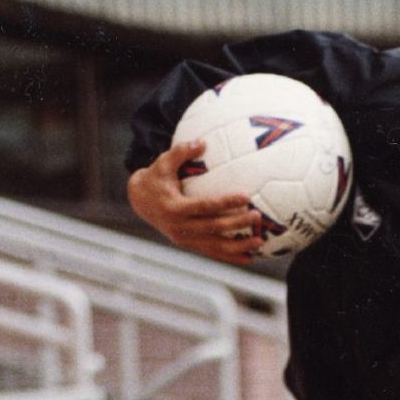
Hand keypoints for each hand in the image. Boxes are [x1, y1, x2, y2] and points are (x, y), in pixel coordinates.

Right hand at [127, 141, 263, 263]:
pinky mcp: (189, 245)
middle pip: (214, 228)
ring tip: (260, 242)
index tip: (245, 196)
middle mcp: (179, 228)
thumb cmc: (156, 178)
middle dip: (237, 224)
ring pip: (215, 246)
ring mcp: (184, 239)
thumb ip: (181, 152)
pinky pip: (212, 252)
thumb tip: (202, 142)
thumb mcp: (163, 163)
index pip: (205, 206)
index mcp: (174, 209)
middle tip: (257, 216)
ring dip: (238, 246)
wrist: (140, 201)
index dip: (225, 202)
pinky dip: (230, 256)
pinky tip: (249, 257)